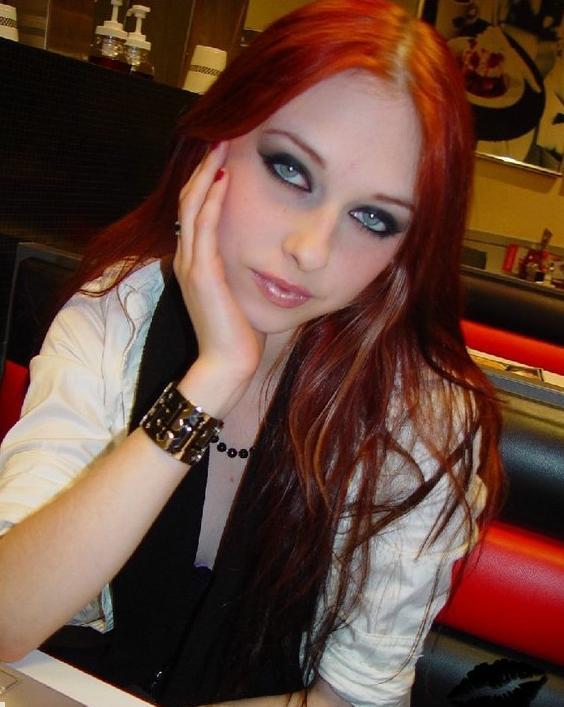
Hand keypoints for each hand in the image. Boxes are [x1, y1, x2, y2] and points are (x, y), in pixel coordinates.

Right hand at [173, 142, 264, 415]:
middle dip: (205, 167)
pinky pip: (205, 228)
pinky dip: (212, 201)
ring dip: (206, 174)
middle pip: (190, 200)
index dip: (206, 180)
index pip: (197, 210)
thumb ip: (241, 269)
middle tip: (222, 137)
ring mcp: (191, 265)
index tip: (225, 155)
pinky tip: (223, 179)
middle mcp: (188, 258)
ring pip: (193, 207)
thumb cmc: (239, 332)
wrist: (228, 364)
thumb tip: (264, 251)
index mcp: (196, 262)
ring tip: (221, 145)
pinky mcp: (202, 274)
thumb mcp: (240, 293)